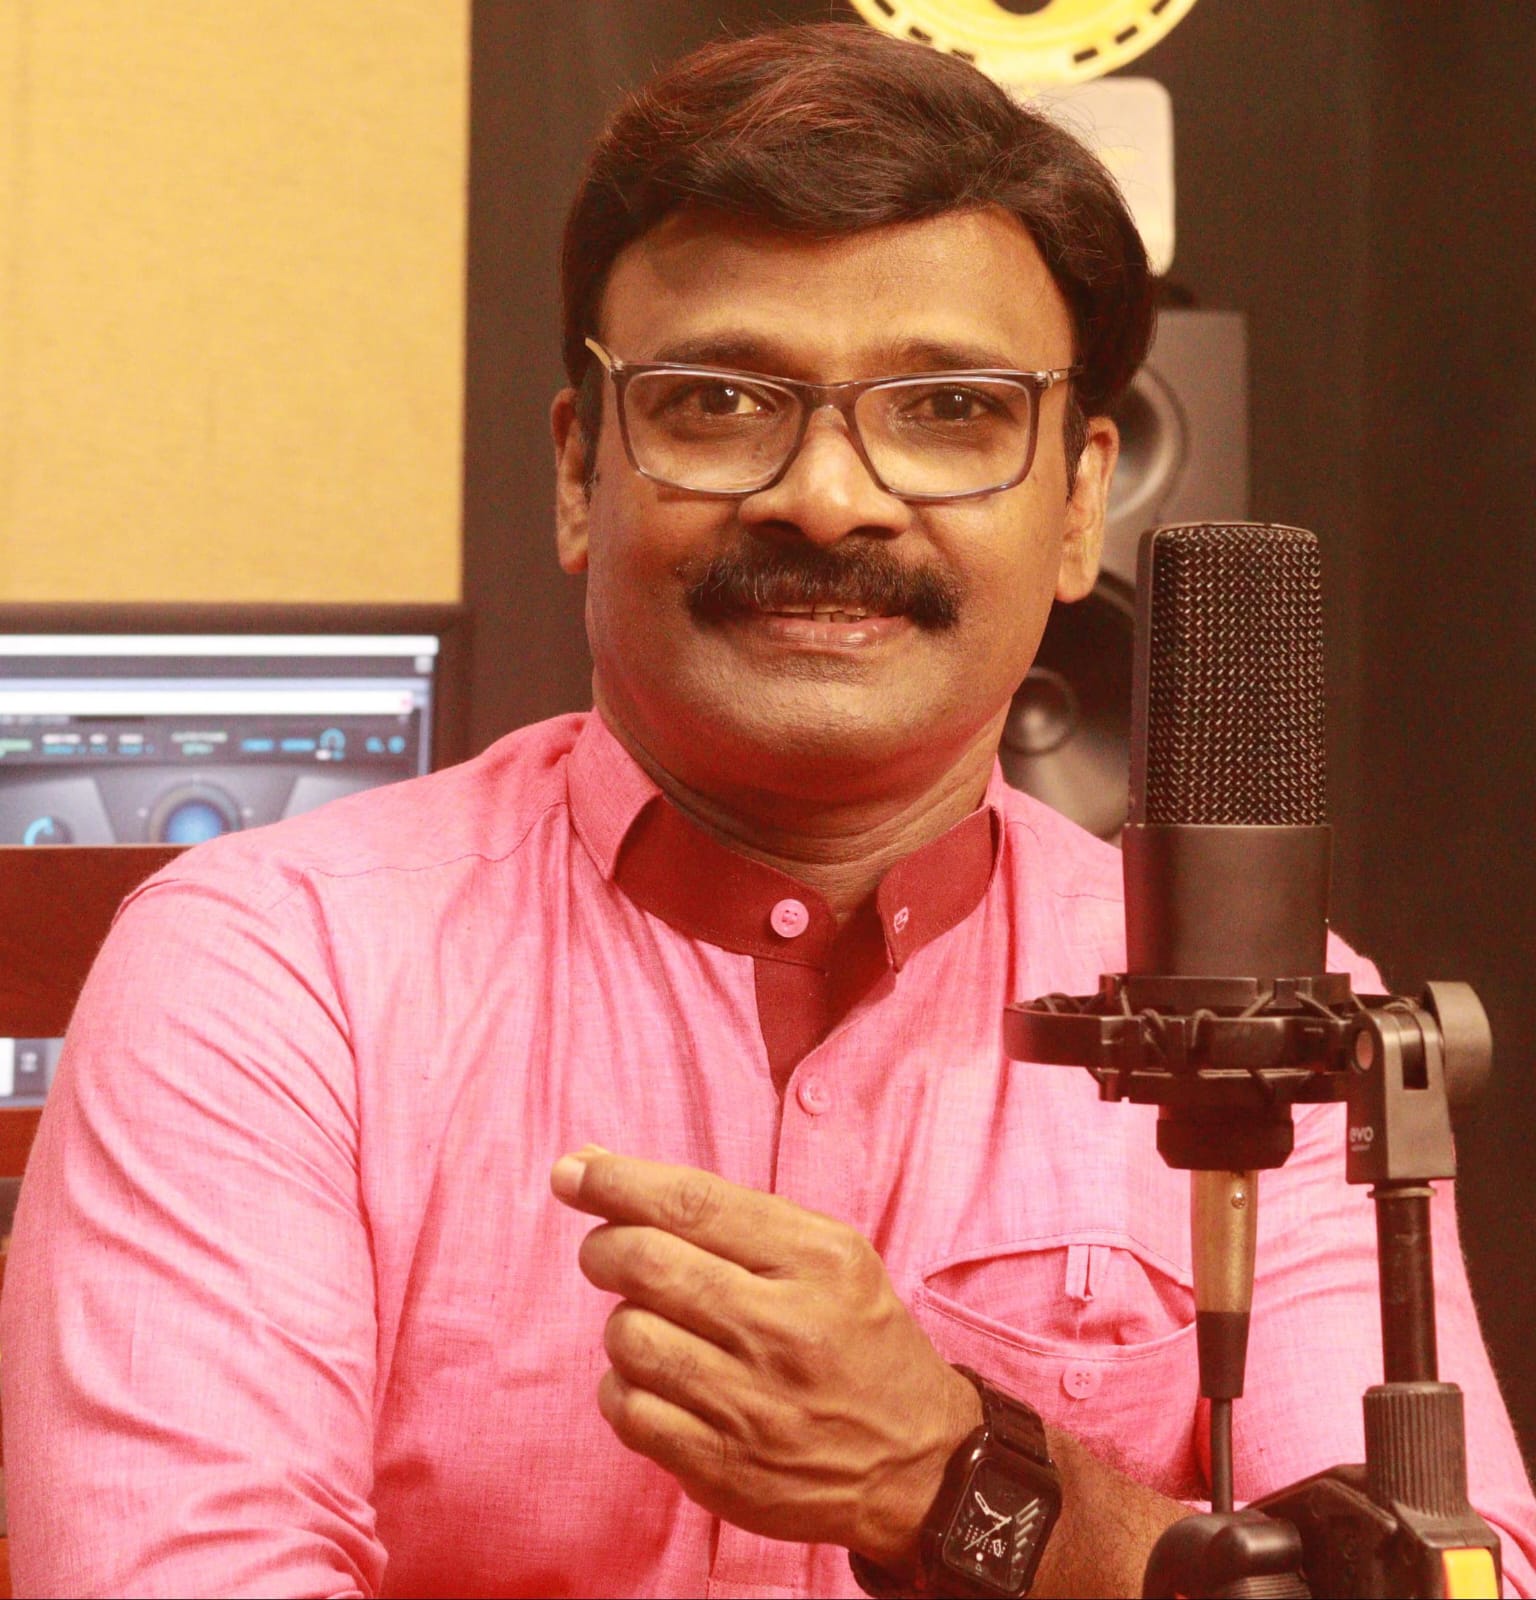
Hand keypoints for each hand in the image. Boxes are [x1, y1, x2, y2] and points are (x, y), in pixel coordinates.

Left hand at [550, 1146, 980, 1566]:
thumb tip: (601, 1168)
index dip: (616, 1181)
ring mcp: (752, 1405)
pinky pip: (629, 1411)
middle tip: (604, 1249)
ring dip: (623, 1321)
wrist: (917, 1461)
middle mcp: (784, 1329)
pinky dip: (623, 1388)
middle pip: (647, 1264)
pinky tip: (655, 1381)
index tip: (572, 1171)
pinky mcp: (724, 1470)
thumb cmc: (856, 1336)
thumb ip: (727, 1214)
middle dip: (603, 1247)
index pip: (692, 1204)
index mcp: (816, 1261)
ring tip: (656, 1324)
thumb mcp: (828, 1254)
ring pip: (629, 1337)